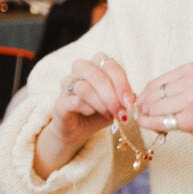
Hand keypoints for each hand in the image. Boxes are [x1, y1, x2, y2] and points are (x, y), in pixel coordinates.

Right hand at [32, 53, 135, 179]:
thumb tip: (132, 98)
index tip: (130, 103)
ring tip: (109, 115)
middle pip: (98, 75)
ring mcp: (67, 84)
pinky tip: (92, 113)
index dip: (122, 84)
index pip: (111, 65)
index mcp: (96, 64)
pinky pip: (75, 101)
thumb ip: (124, 97)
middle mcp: (80, 69)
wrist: (78, 129)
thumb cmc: (98, 111)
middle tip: (121, 113)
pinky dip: (88, 108)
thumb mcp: (117, 103)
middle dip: (113, 96)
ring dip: (101, 104)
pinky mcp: (60, 101)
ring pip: (85, 88)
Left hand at [133, 62, 192, 161]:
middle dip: (144, 108)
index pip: (156, 82)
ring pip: (152, 108)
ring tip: (155, 125)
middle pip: (151, 95)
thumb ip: (186, 86)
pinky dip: (153, 126)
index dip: (145, 97)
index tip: (143, 106)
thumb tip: (161, 97)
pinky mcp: (191, 120)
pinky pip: (160, 122)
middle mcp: (189, 81)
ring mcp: (189, 100)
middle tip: (145, 118)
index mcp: (191, 70)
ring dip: (148, 118)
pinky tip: (157, 130)